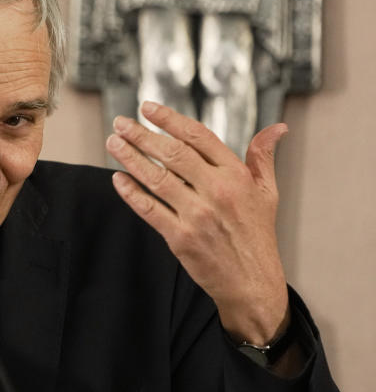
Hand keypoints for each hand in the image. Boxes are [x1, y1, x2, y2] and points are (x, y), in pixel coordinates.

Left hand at [106, 101, 289, 345]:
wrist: (252, 283)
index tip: (147, 108)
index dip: (169, 119)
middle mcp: (216, 191)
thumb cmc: (257, 234)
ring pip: (156, 178)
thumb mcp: (267, 192)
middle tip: (120, 122)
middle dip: (141, 135)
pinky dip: (131, 193)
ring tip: (113, 143)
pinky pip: (149, 209)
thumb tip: (277, 128)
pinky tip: (118, 179)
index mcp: (236, 175)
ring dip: (130, 158)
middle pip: (172, 153)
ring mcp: (197, 215)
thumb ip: (263, 157)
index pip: (198, 136)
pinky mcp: (180, 237)